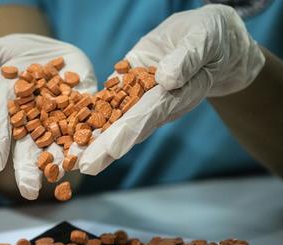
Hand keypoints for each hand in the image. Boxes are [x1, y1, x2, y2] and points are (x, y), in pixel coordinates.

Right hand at [0, 34, 96, 198]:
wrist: (46, 53)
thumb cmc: (13, 54)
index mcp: (6, 111)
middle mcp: (31, 124)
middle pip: (28, 149)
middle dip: (29, 169)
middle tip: (29, 191)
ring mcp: (58, 120)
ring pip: (59, 146)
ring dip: (62, 163)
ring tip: (64, 181)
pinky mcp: (84, 109)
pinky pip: (88, 128)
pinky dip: (90, 143)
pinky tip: (92, 158)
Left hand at [78, 4, 264, 174]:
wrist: (205, 38)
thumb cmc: (212, 38)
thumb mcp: (204, 40)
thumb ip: (187, 59)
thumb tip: (167, 79)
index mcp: (176, 96)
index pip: (150, 116)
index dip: (130, 133)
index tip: (112, 150)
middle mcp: (155, 102)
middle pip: (128, 127)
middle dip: (105, 147)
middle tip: (83, 167)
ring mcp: (139, 94)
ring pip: (114, 117)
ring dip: (93, 136)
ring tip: (71, 155)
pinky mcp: (127, 81)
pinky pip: (108, 97)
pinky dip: (90, 111)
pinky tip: (70, 124)